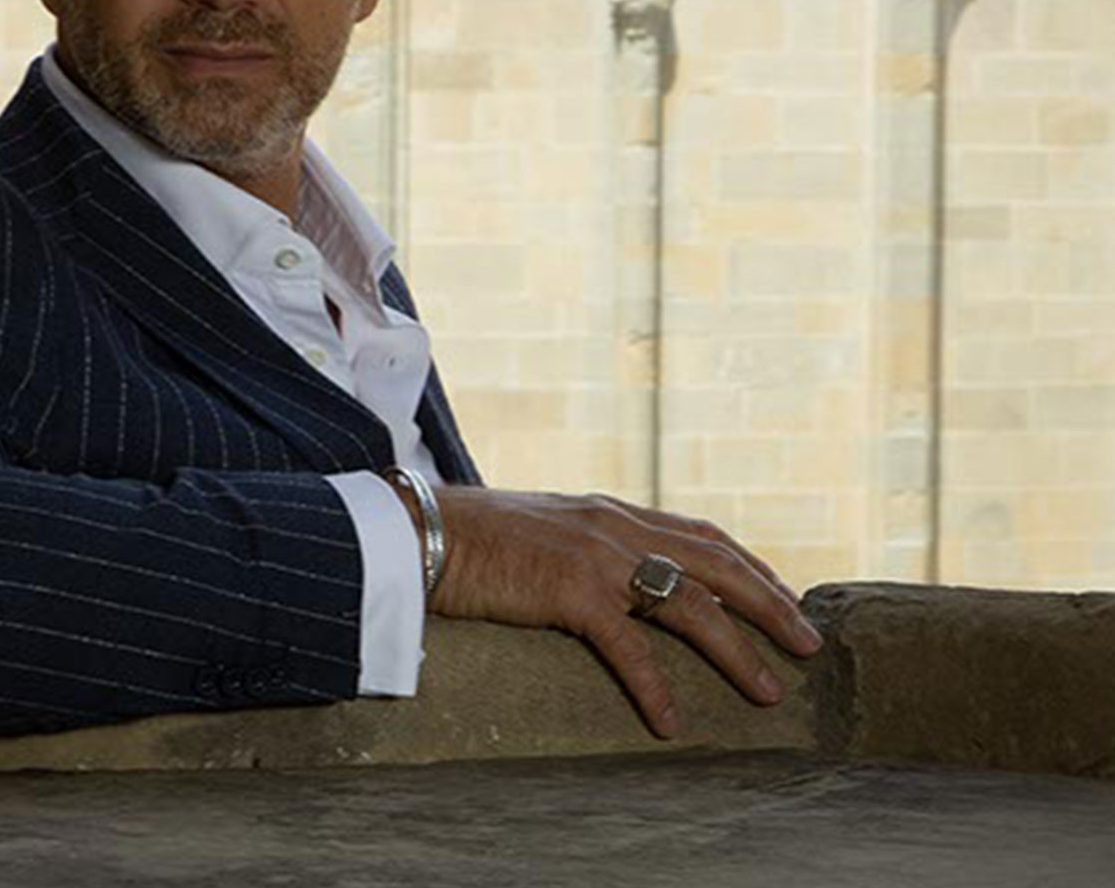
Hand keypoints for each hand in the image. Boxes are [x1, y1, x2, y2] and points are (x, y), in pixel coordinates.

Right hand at [426, 486, 822, 738]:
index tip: (782, 593)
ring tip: (768, 690)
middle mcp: (615, 525)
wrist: (424, 530)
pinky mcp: (570, 590)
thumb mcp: (548, 527)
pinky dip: (656, 687)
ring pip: (690, 603)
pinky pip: (630, 646)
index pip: (700, 532)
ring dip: (737, 649)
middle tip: (810, 641)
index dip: (748, 564)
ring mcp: (597, 555)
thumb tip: (616, 577)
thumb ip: (587, 545)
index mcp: (612, 511)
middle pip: (716, 563)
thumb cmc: (475, 536)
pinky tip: (671, 723)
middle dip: (769, 602)